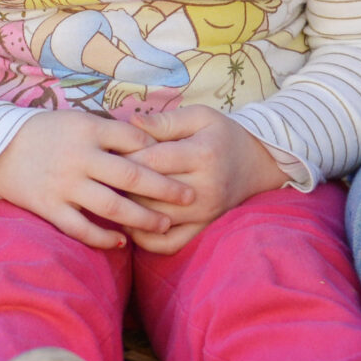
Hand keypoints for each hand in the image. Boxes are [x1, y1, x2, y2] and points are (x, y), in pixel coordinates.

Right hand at [0, 111, 196, 248]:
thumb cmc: (49, 132)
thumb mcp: (81, 119)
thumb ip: (113, 131)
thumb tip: (154, 140)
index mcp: (89, 130)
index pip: (136, 140)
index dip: (161, 151)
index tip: (182, 162)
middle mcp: (79, 157)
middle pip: (131, 176)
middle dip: (164, 188)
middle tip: (189, 196)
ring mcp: (64, 185)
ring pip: (111, 206)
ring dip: (141, 218)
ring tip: (164, 224)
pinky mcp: (49, 207)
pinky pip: (80, 228)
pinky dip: (103, 238)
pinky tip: (122, 243)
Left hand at [125, 106, 284, 253]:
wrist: (256, 163)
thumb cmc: (222, 135)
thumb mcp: (200, 117)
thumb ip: (165, 120)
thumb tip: (131, 122)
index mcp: (202, 155)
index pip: (151, 162)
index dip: (124, 158)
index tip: (109, 153)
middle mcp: (205, 188)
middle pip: (148, 192)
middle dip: (121, 185)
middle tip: (103, 177)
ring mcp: (204, 212)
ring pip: (153, 219)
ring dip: (128, 211)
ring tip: (112, 197)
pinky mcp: (203, 228)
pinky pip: (168, 243)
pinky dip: (145, 239)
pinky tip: (131, 223)